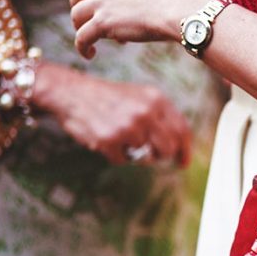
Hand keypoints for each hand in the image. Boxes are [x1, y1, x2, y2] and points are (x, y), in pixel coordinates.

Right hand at [32, 62, 191, 165]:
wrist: (71, 93)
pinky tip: (106, 139)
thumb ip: (162, 118)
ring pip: (146, 157)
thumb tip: (179, 147)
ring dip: (135, 154)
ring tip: (122, 138)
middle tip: (150, 153)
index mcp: (156, 99)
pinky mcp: (110, 139)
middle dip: (160, 155)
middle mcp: (145, 112)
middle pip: (168, 148)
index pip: (182, 130)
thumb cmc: (110, 99)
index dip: (184, 150)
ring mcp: (128, 126)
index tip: (183, 163)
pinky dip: (115, 155)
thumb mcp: (141, 97)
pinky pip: (122, 161)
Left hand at [69, 0, 210, 57]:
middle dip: (80, 6)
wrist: (179, 9)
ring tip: (90, 41)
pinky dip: (82, 47)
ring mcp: (101, 2)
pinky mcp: (101, 23)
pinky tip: (90, 54)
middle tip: (89, 19)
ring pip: (76, 16)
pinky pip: (81, 37)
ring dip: (81, 28)